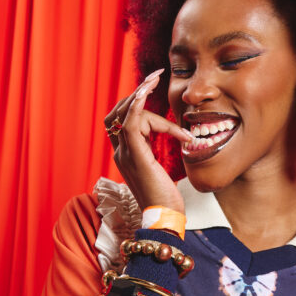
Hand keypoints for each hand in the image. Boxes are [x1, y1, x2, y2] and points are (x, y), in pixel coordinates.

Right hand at [104, 70, 191, 212]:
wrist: (164, 220)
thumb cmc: (167, 201)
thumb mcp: (161, 170)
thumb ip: (158, 153)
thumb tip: (177, 138)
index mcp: (126, 155)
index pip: (124, 120)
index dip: (139, 104)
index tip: (159, 96)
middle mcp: (121, 153)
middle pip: (118, 112)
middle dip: (136, 92)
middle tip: (155, 76)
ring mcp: (125, 154)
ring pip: (127, 114)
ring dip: (145, 99)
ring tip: (165, 97)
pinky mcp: (136, 157)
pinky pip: (130, 122)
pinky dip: (137, 103)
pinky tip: (147, 89)